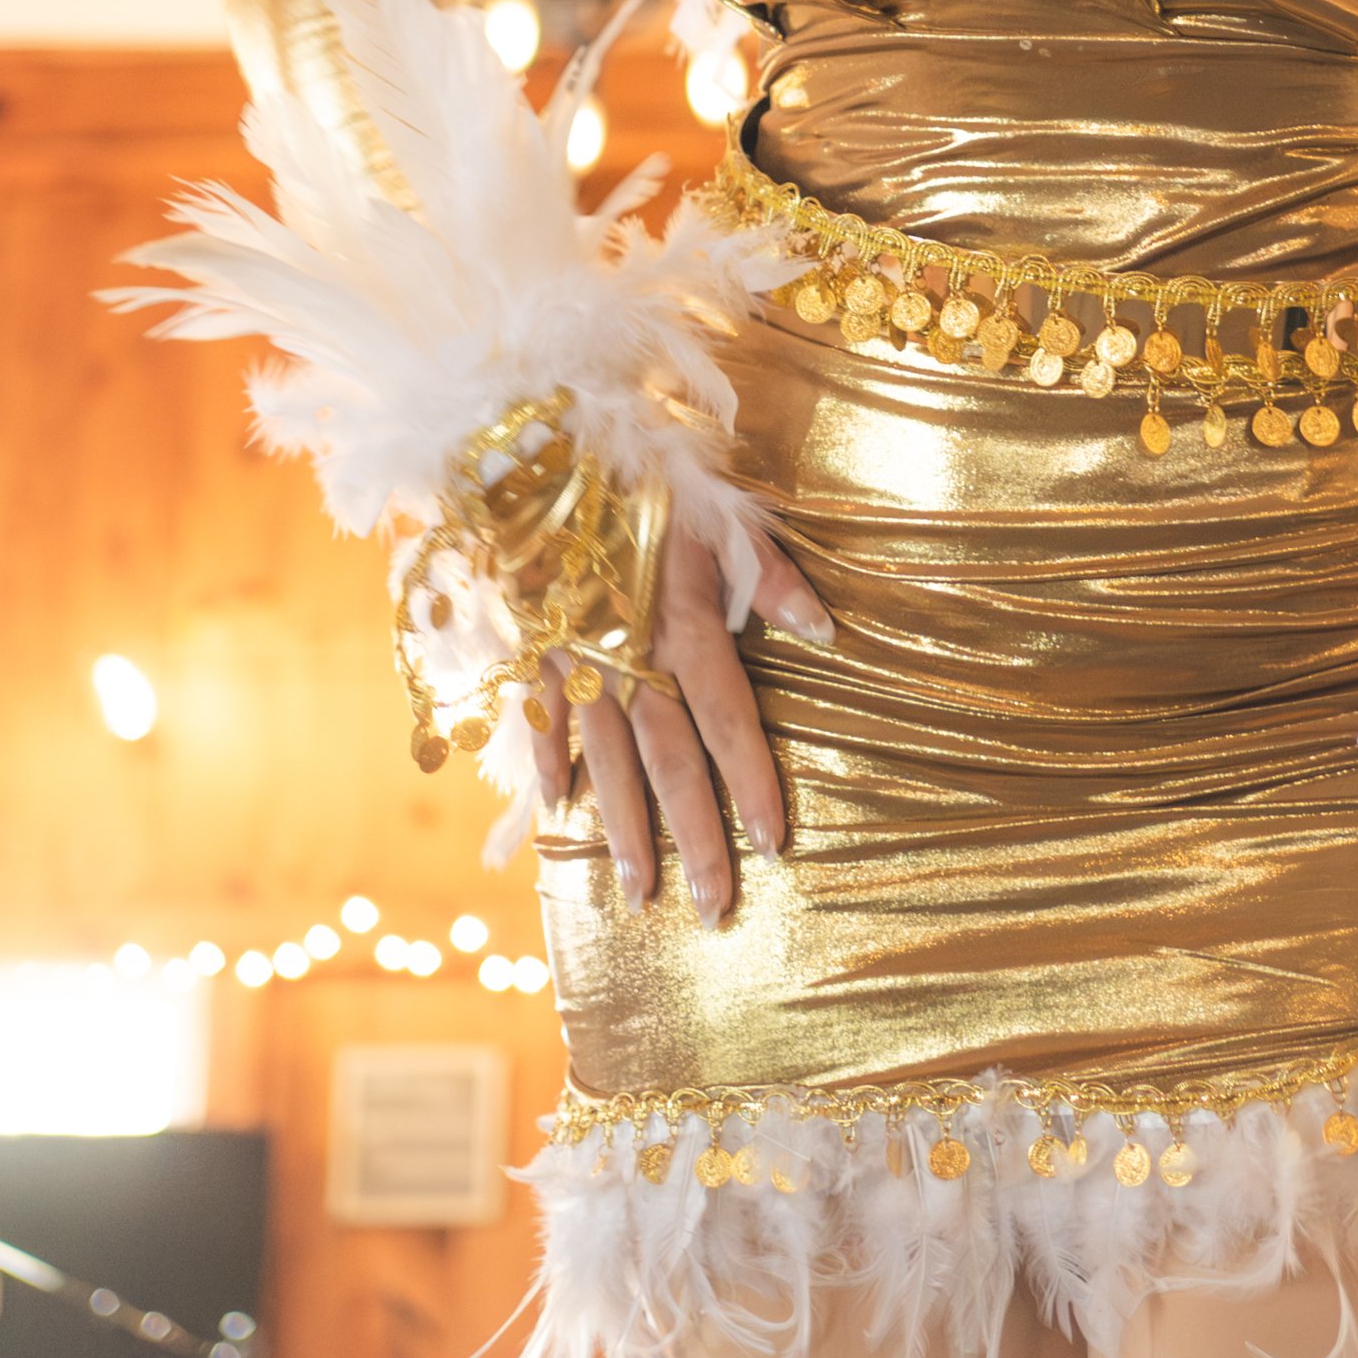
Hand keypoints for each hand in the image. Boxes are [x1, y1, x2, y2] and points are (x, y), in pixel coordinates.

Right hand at [527, 516, 831, 922]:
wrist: (544, 449)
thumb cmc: (650, 476)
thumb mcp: (722, 510)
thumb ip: (771, 576)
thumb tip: (825, 630)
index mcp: (684, 626)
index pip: (727, 721)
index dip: (751, 783)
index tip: (774, 844)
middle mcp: (629, 658)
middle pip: (668, 763)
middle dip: (692, 838)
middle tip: (712, 907)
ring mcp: (574, 660)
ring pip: (606, 761)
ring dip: (624, 831)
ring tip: (641, 893)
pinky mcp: (532, 649)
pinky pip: (542, 723)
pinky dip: (551, 768)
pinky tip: (561, 813)